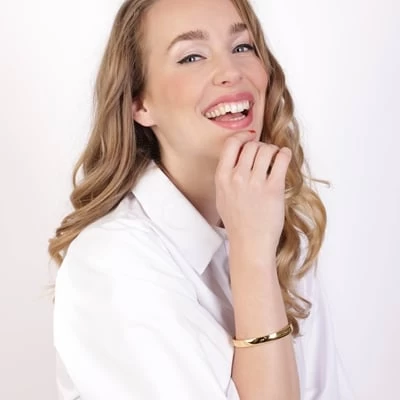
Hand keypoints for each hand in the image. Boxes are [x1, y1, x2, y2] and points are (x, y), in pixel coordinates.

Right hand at [215, 131, 291, 260]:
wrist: (249, 242)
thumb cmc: (237, 222)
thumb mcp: (222, 196)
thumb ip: (226, 176)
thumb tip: (239, 157)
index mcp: (222, 177)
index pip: (231, 144)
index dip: (243, 136)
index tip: (250, 136)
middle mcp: (237, 177)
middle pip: (251, 146)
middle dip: (260, 146)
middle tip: (266, 154)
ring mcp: (255, 183)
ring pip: (266, 150)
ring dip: (273, 150)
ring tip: (276, 157)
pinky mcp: (273, 189)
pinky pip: (281, 160)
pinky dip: (284, 154)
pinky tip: (284, 157)